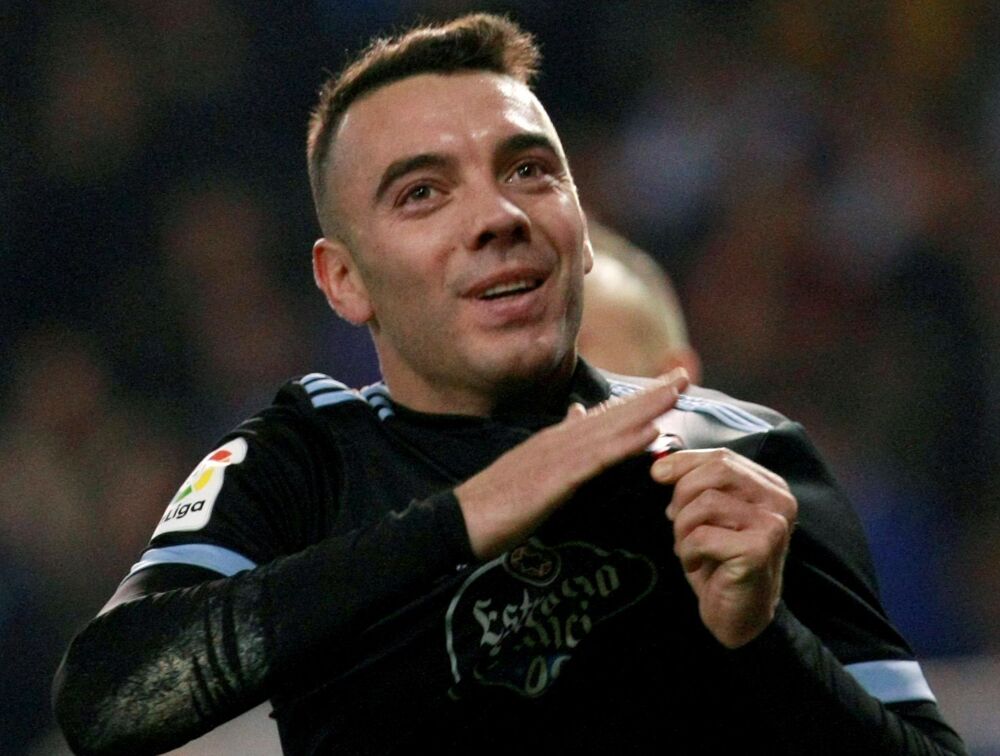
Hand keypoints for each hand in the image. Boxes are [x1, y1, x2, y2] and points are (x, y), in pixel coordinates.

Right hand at [456, 369, 689, 559]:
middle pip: (613, 413)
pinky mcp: (557, 479)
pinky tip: (650, 433)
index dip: (636, 400)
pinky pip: (599, 458)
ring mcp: (558, 457)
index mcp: (555, 439)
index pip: (603, 415)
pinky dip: (627, 443)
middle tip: (683, 374)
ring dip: (646, 409)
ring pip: (611, 429)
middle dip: (650, 394)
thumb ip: (557, 441)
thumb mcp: (529, 466)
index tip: (665, 386)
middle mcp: (559, 439)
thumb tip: (578, 412)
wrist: (461, 520)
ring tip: (676, 391)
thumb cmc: (493, 501)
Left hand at [651, 448, 796, 647]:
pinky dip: (689, 550)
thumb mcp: (707, 516)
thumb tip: (659, 463)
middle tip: (677, 522)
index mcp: (769, 487)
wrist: (740, 616)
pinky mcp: (759, 549)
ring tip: (689, 548)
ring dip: (683, 528)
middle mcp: (779, 500)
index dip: (684, 462)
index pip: (722, 457)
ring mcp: (773, 524)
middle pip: (716, 471)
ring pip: (705, 502)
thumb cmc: (720, 563)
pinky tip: (697, 564)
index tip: (657, 475)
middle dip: (683, 495)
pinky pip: (703, 535)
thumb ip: (695, 484)